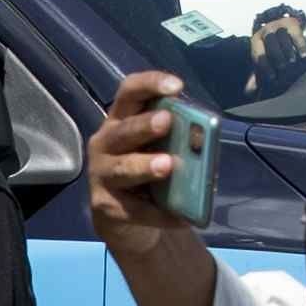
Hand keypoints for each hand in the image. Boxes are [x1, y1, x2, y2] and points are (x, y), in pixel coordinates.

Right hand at [84, 68, 195, 248]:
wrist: (129, 221)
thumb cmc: (149, 174)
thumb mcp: (163, 150)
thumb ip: (177, 141)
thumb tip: (203, 141)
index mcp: (122, 120)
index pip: (130, 92)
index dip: (150, 84)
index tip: (177, 86)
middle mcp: (106, 143)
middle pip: (123, 130)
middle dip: (145, 125)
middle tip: (167, 121)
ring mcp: (102, 175)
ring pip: (122, 168)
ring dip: (145, 166)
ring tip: (167, 166)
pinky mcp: (105, 206)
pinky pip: (135, 209)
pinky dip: (159, 213)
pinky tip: (181, 218)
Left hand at [254, 5, 305, 77]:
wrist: (283, 29)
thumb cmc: (271, 49)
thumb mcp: (264, 59)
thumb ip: (257, 75)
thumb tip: (249, 92)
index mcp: (256, 40)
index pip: (259, 53)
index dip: (264, 66)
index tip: (272, 77)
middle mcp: (266, 30)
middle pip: (270, 42)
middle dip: (276, 55)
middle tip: (282, 67)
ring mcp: (279, 25)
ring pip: (282, 36)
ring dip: (287, 50)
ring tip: (292, 61)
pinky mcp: (292, 23)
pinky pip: (296, 34)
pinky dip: (300, 45)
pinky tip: (304, 55)